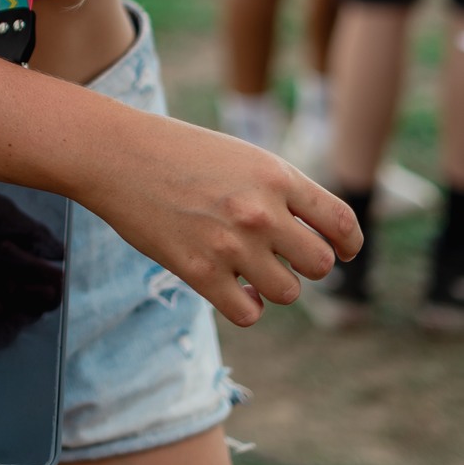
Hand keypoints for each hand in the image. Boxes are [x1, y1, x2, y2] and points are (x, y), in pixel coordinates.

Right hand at [83, 105, 361, 327]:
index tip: (342, 252)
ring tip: (251, 270)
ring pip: (287, 292)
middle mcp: (260, 211)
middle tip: (281, 257)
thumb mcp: (241, 156)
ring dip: (274, 286)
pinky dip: (246, 306)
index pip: (342, 223)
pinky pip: (248, 313)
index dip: (349, 244)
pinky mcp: (199, 271)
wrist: (116, 154)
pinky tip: (233, 289)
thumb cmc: (179, 151)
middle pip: (320, 264)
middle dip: (306, 265)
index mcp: (275, 175)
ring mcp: (230, 243)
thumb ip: (281, 190)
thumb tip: (320, 237)